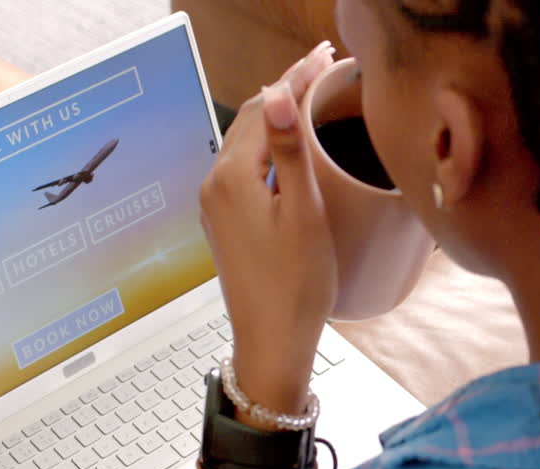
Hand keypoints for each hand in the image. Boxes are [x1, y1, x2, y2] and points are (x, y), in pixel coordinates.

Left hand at [199, 42, 336, 422]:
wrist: (271, 341)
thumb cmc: (295, 286)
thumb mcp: (303, 212)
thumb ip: (291, 151)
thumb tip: (280, 94)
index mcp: (232, 178)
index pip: (268, 109)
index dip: (298, 78)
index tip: (325, 57)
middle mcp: (214, 185)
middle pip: (252, 120)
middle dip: (285, 90)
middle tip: (321, 65)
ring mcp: (216, 205)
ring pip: (246, 142)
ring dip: (275, 116)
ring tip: (307, 95)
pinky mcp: (225, 222)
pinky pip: (243, 167)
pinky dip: (266, 145)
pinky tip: (286, 145)